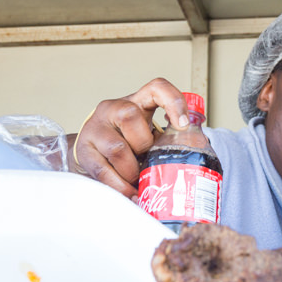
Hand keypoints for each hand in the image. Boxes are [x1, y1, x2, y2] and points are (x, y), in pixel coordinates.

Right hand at [73, 78, 191, 197]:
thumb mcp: (150, 135)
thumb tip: (197, 158)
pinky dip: (121, 186)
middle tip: (147, 161)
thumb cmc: (128, 143)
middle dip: (143, 145)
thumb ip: (169, 141)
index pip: (157, 88)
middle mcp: (113, 109)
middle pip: (130, 117)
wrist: (92, 151)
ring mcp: (96, 128)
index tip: (183, 123)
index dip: (173, 101)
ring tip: (138, 182)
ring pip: (118, 148)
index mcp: (137, 101)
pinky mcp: (85, 150)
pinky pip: (104, 170)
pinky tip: (130, 193)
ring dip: (132, 171)